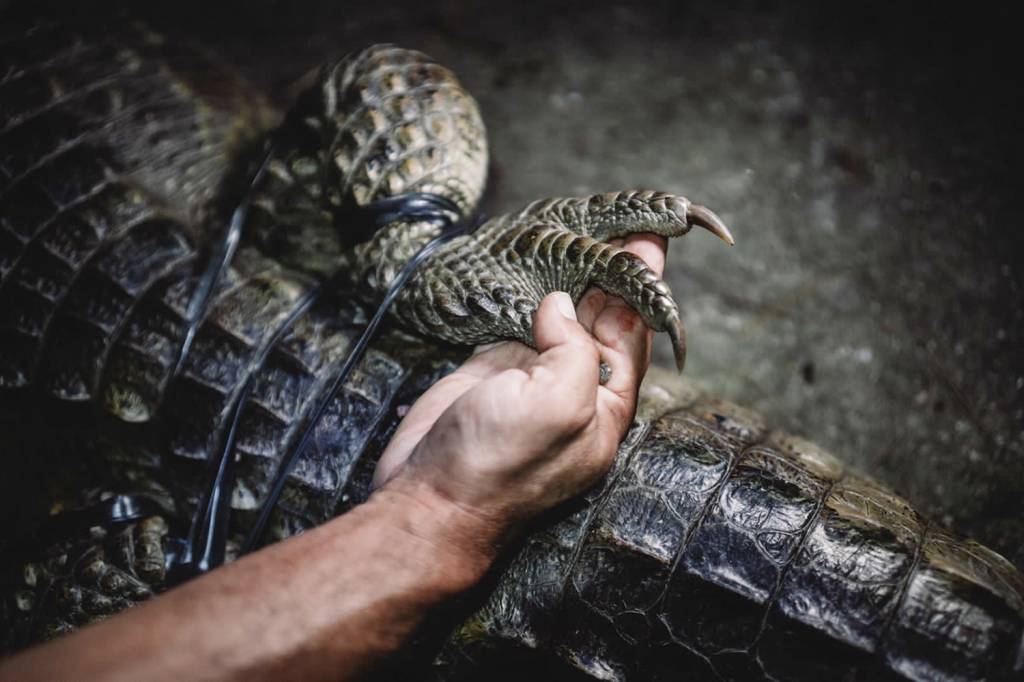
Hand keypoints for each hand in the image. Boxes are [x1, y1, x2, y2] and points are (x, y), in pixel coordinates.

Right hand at [373, 234, 668, 551]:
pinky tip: (535, 260)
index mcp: (604, 404)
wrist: (429, 501)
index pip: (634, 331)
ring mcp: (531, 376)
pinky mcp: (491, 369)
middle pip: (602, 317)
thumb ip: (574, 349)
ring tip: (584, 228)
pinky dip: (527, 290)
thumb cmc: (499, 466)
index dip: (644, 283)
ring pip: (560, 314)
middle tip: (624, 219)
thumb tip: (558, 305)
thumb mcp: (560, 405)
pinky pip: (517, 319)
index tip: (650, 236)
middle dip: (613, 269)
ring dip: (571, 273)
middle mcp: (573, 387)